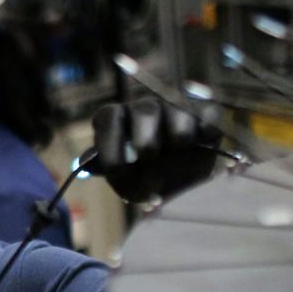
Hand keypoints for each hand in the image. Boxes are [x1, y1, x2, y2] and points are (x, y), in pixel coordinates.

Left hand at [91, 97, 221, 203]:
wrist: (182, 184)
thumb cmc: (143, 178)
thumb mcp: (121, 176)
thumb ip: (105, 168)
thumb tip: (86, 163)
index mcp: (117, 118)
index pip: (108, 118)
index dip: (111, 146)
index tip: (118, 172)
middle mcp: (144, 108)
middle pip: (145, 112)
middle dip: (147, 145)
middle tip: (151, 165)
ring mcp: (175, 107)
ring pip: (179, 118)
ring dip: (178, 144)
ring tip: (176, 162)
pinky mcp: (205, 114)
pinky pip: (206, 121)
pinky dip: (204, 139)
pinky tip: (199, 150)